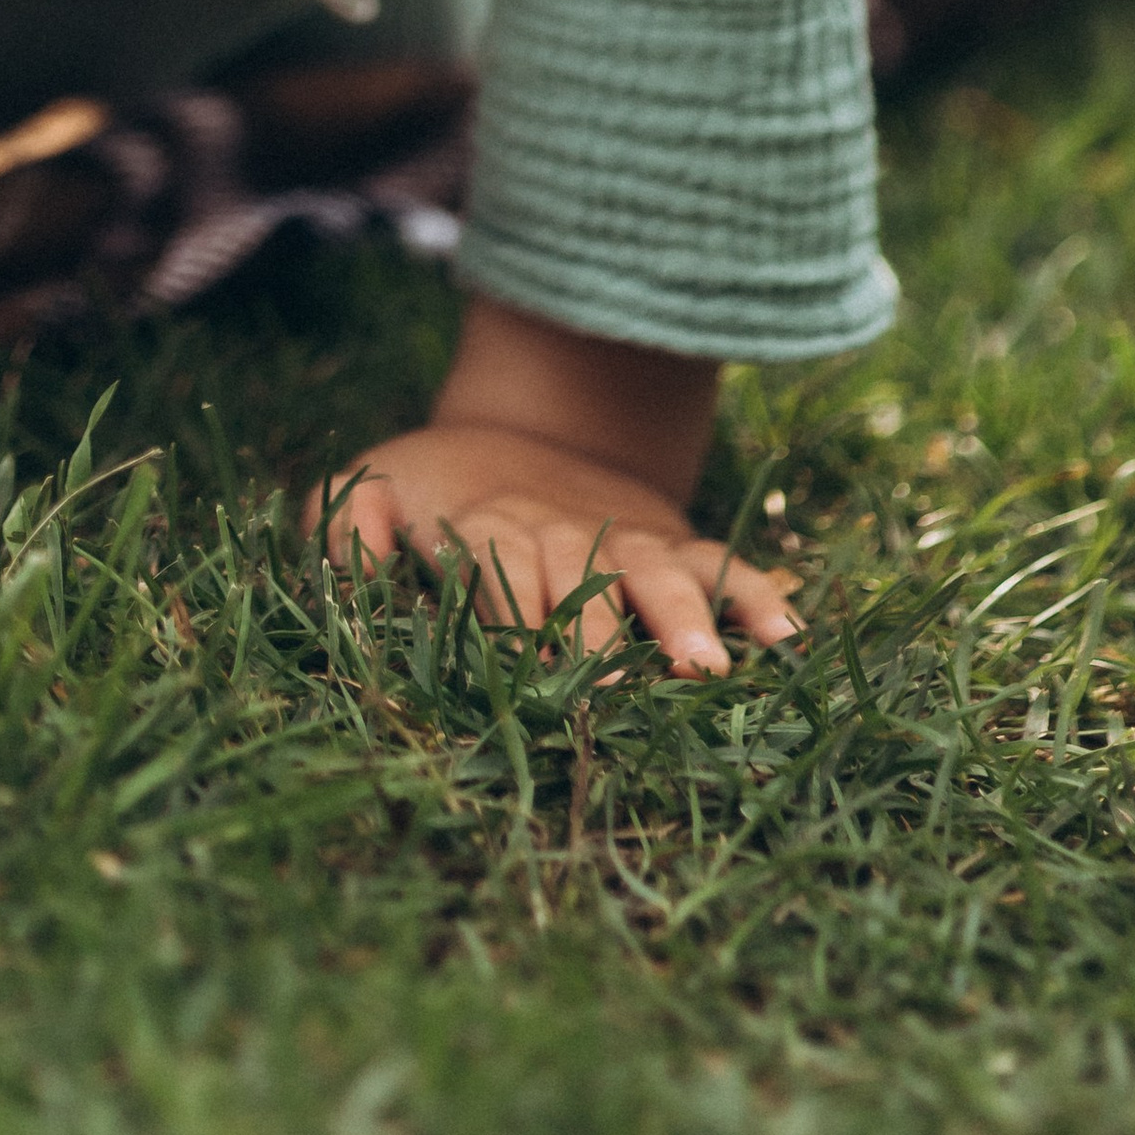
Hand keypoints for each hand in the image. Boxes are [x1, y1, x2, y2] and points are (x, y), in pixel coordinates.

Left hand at [312, 416, 797, 667]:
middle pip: (587, 583)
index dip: (520, 619)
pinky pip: (721, 565)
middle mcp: (562, 534)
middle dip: (606, 638)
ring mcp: (625, 541)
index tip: (534, 673)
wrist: (511, 438)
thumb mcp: (366, 490)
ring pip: (660, 574)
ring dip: (685, 617)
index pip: (503, 571)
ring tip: (709, 670)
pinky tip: (787, 636)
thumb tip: (365, 543)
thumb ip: (347, 526)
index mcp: (486, 529)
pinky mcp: (671, 546)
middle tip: (626, 697)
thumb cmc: (427, 491)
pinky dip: (755, 593)